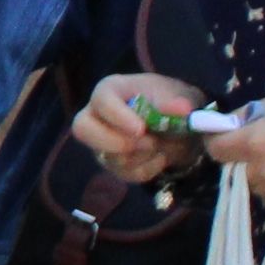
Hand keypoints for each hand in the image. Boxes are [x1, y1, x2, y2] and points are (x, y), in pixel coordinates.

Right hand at [76, 69, 207, 177]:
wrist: (175, 124)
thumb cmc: (167, 100)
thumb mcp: (177, 94)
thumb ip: (176, 102)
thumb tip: (182, 108)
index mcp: (109, 90)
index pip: (102, 101)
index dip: (118, 116)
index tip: (141, 129)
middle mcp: (96, 115)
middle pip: (82, 130)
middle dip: (116, 142)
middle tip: (147, 142)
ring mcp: (100, 142)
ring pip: (110, 157)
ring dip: (143, 155)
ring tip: (161, 143)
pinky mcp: (110, 162)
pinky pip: (125, 174)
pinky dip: (149, 169)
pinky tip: (160, 156)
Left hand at [205, 89, 264, 210]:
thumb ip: (252, 113)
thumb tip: (231, 122)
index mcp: (256, 142)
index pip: (216, 149)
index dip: (216, 141)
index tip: (223, 135)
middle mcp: (263, 170)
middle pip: (234, 170)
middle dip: (241, 157)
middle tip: (259, 144)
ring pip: (254, 186)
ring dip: (259, 174)